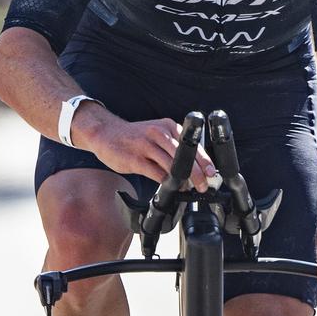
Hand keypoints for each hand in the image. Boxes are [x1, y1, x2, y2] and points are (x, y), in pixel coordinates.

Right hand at [81, 115, 217, 190]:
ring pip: (172, 165)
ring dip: (183, 180)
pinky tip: (170, 188)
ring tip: (189, 189)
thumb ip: (173, 147)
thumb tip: (193, 167)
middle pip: (184, 155)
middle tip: (204, 185)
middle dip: (197, 173)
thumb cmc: (134, 137)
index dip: (204, 161)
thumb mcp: (157, 133)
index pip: (191, 144)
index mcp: (168, 126)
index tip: (211, 173)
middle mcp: (158, 133)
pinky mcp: (135, 159)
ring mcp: (146, 145)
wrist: (105, 133)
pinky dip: (165, 182)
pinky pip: (155, 173)